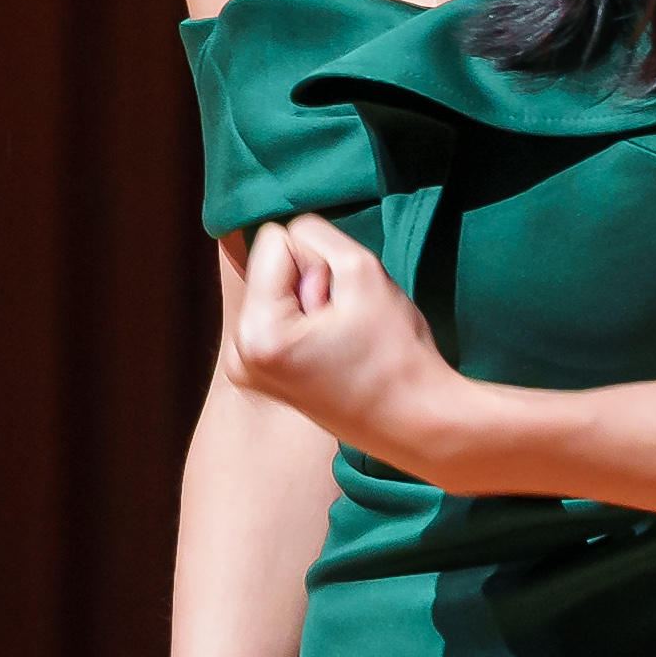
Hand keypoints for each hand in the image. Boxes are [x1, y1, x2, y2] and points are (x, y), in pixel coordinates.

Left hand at [220, 214, 469, 472]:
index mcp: (256, 334)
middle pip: (268, 265)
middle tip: (346, 325)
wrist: (416, 422)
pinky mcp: (261, 374)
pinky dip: (305, 321)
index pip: (273, 240)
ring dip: (309, 300)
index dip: (318, 260)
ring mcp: (246, 369)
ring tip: (341, 338)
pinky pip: (277, 314)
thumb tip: (286, 235)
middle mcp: (238, 355)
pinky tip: (333, 349)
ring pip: (274, 287)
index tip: (343, 303)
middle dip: (309, 280)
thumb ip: (315, 234)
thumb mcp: (361, 270)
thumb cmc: (396, 351)